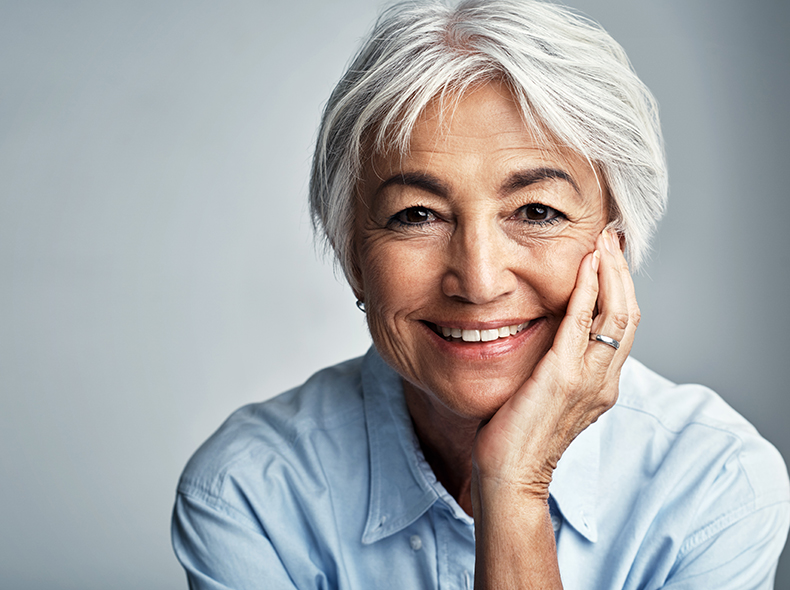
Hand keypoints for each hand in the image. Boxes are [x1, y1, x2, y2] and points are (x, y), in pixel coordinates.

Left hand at [472, 229, 639, 498]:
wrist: (510, 475)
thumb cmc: (520, 437)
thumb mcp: (548, 396)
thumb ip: (559, 366)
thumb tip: (549, 335)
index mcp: (602, 385)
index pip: (622, 327)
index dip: (621, 289)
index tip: (610, 257)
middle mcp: (604, 381)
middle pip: (628, 315)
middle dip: (622, 273)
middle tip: (612, 238)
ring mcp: (588, 380)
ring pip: (616, 315)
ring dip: (611, 274)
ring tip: (603, 243)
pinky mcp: (562, 378)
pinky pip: (582, 325)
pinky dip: (587, 291)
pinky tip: (586, 266)